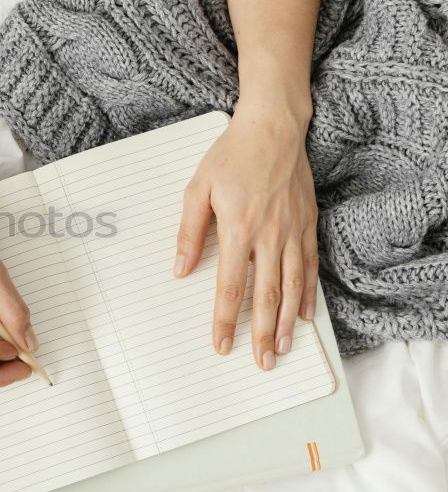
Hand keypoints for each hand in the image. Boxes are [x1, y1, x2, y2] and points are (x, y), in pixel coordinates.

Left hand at [174, 101, 318, 369]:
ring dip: (286, 322)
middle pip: (266, 295)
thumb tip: (181, 269)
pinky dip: (307, 294)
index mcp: (238, 229)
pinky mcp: (307, 223)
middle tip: (261, 363)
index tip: (222, 344)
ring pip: (292, 287)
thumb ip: (189, 232)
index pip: (231, 287)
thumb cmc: (231, 156)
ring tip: (282, 348)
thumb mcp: (197, 189)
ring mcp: (293, 231)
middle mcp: (269, 236)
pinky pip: (310, 266)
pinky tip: (303, 315)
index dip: (226, 320)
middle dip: (261, 333)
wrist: (272, 127)